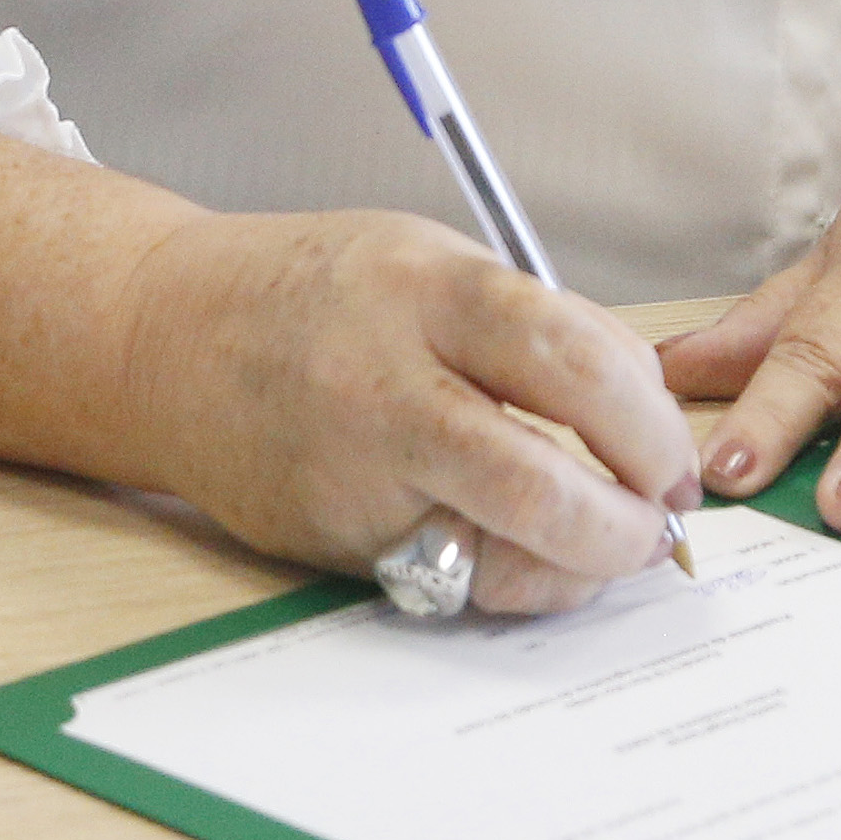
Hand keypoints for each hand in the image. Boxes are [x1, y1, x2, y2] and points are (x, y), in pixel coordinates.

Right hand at [95, 203, 702, 615]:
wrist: (164, 338)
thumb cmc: (315, 291)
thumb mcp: (431, 260)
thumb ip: (533, 324)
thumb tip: (643, 406)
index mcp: (428, 293)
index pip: (574, 362)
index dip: (652, 422)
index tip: (676, 452)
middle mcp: (386, 387)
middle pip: (541, 482)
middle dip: (629, 519)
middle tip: (661, 516)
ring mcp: (354, 476)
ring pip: (500, 555)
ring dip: (582, 565)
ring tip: (610, 542)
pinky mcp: (334, 542)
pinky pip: (450, 580)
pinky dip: (510, 575)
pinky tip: (532, 553)